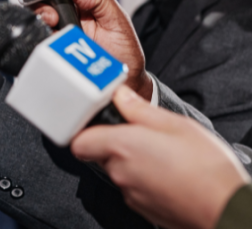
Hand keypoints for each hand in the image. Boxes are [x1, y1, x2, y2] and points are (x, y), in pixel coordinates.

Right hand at [32, 0, 152, 99]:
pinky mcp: (53, 60)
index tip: (59, 4)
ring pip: (36, 31)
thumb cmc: (123, 52)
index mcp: (77, 9)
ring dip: (42, 31)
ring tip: (54, 36)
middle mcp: (64, 25)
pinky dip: (41, 51)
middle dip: (42, 12)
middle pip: (39, 11)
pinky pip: (39, 53)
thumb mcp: (118, 19)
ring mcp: (56, 43)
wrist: (125, 83)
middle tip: (53, 20)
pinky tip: (52, 51)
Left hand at [71, 86, 249, 228]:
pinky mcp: (141, 207)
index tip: (97, 121)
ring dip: (130, 159)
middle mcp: (119, 172)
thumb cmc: (206, 169)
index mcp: (121, 146)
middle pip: (99, 153)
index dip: (84, 130)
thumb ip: (139, 109)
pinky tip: (165, 170)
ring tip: (159, 152)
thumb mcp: (174, 124)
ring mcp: (129, 192)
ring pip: (117, 170)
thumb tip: (121, 96)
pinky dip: (142, 177)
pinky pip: (132, 185)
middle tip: (137, 132)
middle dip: (113, 141)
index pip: (79, 141)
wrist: (226, 208)